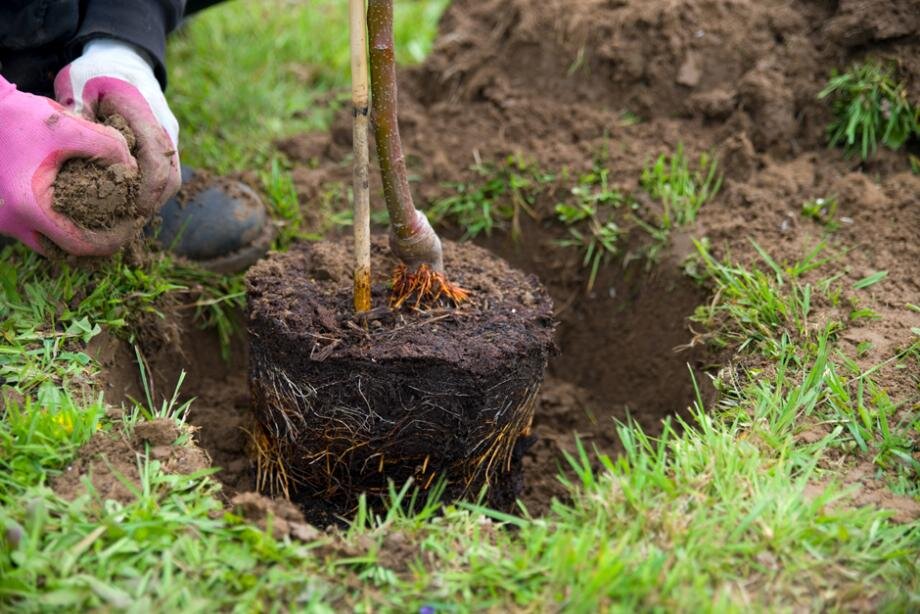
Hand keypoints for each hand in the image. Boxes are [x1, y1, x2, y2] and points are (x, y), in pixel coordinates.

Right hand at [0, 76, 138, 254]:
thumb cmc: (20, 117)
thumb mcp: (70, 127)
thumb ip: (108, 146)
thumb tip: (133, 169)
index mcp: (31, 208)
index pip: (81, 245)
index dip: (113, 241)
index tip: (131, 226)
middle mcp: (13, 221)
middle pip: (66, 252)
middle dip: (98, 243)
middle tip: (121, 226)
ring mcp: (4, 220)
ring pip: (50, 245)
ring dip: (77, 237)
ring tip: (105, 220)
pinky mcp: (2, 213)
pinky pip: (36, 232)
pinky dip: (60, 227)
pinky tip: (80, 211)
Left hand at [55, 38, 180, 220]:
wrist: (122, 59)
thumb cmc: (95, 72)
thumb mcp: (78, 84)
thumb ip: (78, 112)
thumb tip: (77, 145)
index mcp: (145, 111)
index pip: (158, 159)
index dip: (148, 190)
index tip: (132, 210)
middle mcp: (164, 126)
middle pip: (171, 177)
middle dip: (151, 202)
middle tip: (126, 222)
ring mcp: (169, 137)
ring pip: (171, 179)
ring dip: (152, 199)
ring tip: (126, 215)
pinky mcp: (167, 145)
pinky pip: (166, 174)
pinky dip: (150, 190)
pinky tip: (128, 200)